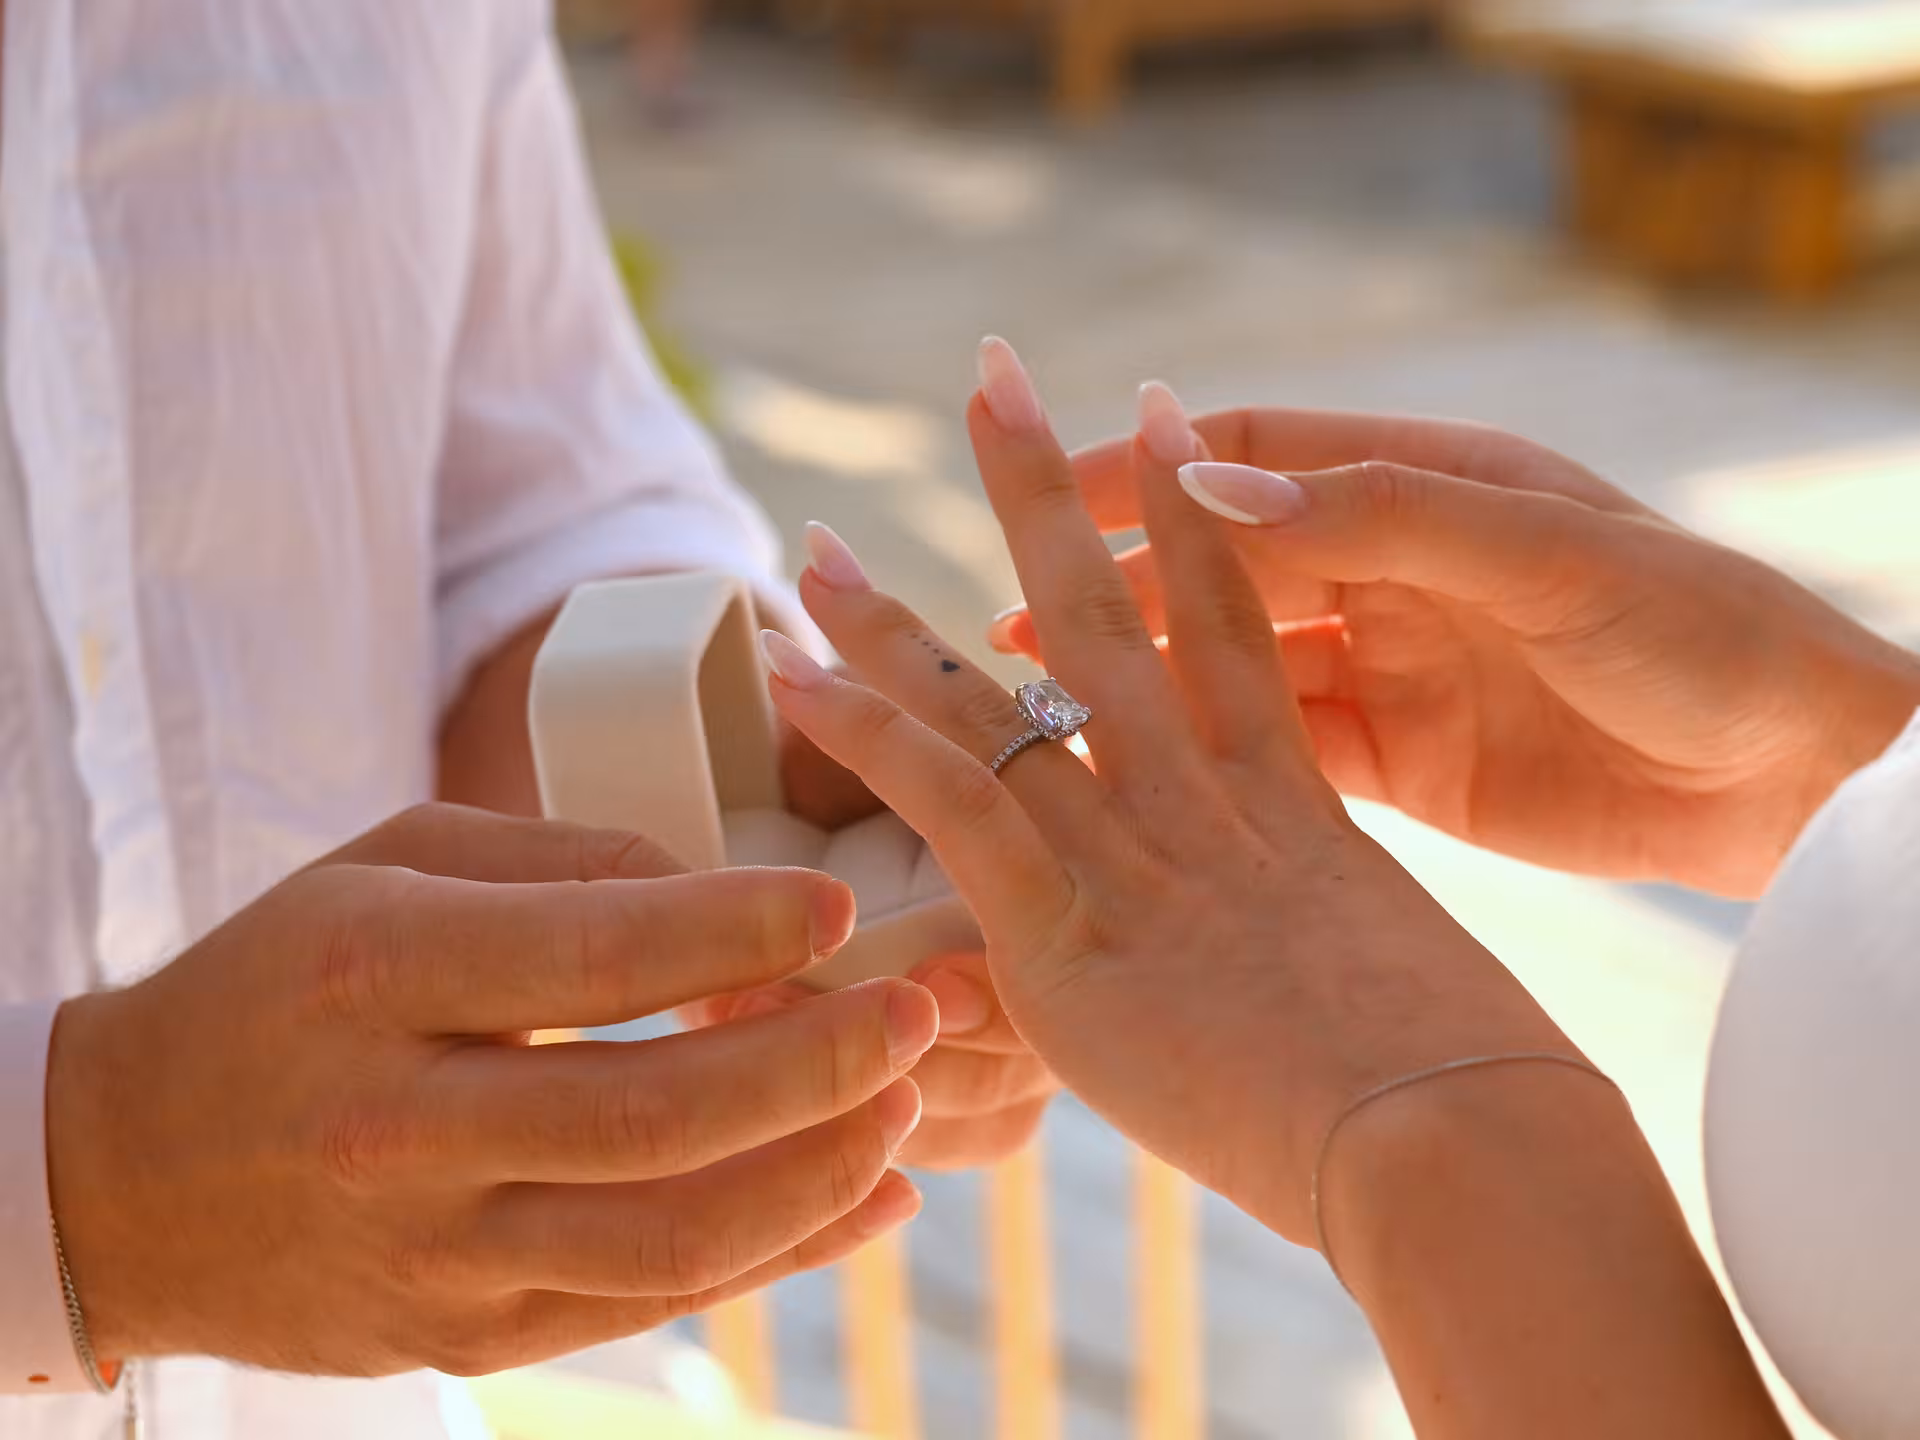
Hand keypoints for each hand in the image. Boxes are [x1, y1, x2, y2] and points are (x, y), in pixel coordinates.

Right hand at [45, 804, 936, 1376]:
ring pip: (670, 1238)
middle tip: (916, 1011)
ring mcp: (435, 1251)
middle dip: (818, 1064)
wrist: (128, 1174)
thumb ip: (561, 860)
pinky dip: (777, 1254)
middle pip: (654, 1115)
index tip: (842, 904)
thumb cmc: (282, 979)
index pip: (591, 956)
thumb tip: (728, 889)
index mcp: (375, 976)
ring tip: (904, 1103)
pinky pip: (650, 1307)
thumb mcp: (387, 867)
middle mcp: (402, 1127)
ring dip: (817, 1172)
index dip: (736, 929)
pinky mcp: (464, 1333)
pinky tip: (866, 1196)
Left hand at [755, 344, 1572, 1244]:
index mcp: (1291, 798)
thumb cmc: (1468, 1094)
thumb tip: (1312, 987)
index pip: (1229, 620)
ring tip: (810, 538)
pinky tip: (796, 681)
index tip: (1158, 420)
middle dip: (1042, 487)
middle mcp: (1204, 797)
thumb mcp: (1398, 989)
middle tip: (990, 376)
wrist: (1452, 1142)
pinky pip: (955, 804)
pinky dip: (871, 736)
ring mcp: (1133, 853)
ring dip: (893, 615)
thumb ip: (1323, 954)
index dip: (1190, 514)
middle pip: (1110, 610)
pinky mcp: (1070, 936)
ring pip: (1000, 695)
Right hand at [991, 403, 1919, 896]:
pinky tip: (1139, 772)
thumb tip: (1212, 488)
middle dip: (1117, 587)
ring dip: (1146, 678)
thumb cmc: (1697, 632)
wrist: (1793, 779)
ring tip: (1043, 702)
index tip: (1046, 492)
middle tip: (1009, 623)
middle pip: (1223, 565)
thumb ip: (1385, 515)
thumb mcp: (1545, 554)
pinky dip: (1210, 753)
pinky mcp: (1405, 764)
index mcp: (1427, 487)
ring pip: (1235, 665)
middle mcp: (1395, 568)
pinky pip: (1283, 749)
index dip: (1147, 475)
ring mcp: (1396, 668)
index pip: (1256, 460)